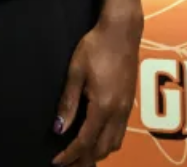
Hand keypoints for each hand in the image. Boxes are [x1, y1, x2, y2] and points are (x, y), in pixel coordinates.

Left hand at [52, 17, 139, 164]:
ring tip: (81, 156)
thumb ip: (68, 103)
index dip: (70, 155)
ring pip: (114, 143)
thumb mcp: (76, 72)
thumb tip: (59, 129)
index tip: (57, 163)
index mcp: (103, 106)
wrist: (122, 31)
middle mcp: (118, 112)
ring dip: (98, 153)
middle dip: (84, 160)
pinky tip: (98, 138)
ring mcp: (126, 108)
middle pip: (102, 149)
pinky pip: (120, 132)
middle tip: (67, 164)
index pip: (85, 142)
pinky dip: (108, 142)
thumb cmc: (96, 47)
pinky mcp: (129, 102)